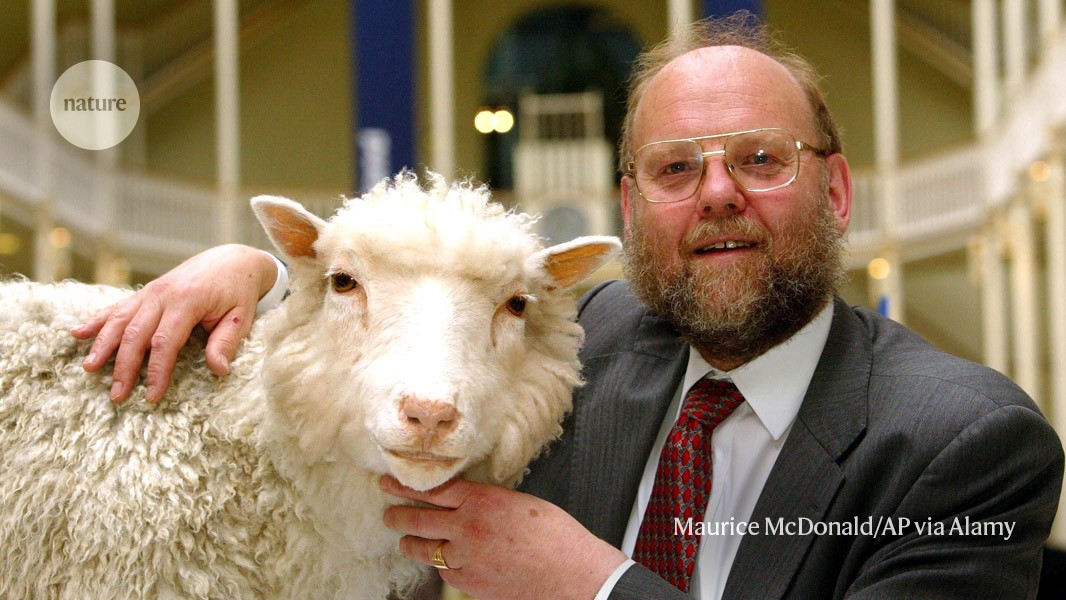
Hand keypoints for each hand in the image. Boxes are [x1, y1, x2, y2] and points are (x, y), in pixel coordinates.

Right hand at [71, 244, 278, 402]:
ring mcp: (151, 291)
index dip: (156, 371)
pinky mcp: (146, 291)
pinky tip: (78, 333)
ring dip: (103, 345)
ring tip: (89, 368)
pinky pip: (118, 306)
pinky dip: (97, 320)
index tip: (152, 396)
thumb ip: (226, 342)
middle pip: (136, 334)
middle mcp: (163, 294)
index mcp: (188, 300)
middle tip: (116, 395)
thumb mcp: (241, 317)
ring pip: (120, 320)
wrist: (233, 260)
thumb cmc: (238, 292)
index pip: (165, 342)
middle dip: (124, 367)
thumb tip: (219, 370)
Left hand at [382, 476, 627, 599]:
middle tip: (387, 510)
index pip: (433, 489)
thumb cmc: (556, 537)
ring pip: (423, 548)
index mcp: (481, 499)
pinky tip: (439, 561)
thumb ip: (489, 501)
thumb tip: (472, 502)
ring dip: (409, 542)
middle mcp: (467, 526)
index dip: (407, 486)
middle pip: (418, 517)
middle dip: (397, 513)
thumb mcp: (520, 504)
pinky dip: (439, 564)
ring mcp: (465, 556)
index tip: (390, 483)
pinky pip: (443, 570)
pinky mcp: (469, 581)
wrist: (570, 573)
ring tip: (402, 538)